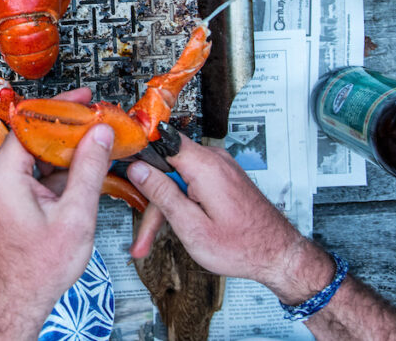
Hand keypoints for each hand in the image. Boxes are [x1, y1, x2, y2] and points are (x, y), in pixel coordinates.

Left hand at [0, 92, 111, 339]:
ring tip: (94, 148)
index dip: (61, 108)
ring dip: (62, 152)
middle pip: (32, 137)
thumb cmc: (36, 270)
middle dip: (66, 130)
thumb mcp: (75, 216)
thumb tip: (99, 135)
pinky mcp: (2, 199)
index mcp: (2, 175)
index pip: (31, 123)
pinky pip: (28, 173)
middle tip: (96, 123)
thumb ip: (89, 169)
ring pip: (32, 156)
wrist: (16, 302)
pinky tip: (79, 174)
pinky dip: (53, 171)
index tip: (83, 99)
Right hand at [126, 136, 334, 304]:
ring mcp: (219, 167)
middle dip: (151, 199)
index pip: (160, 140)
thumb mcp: (192, 227)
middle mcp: (213, 160)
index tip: (117, 160)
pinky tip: (176, 224)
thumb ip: (162, 194)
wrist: (278, 255)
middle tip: (141, 235)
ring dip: (164, 206)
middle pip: (165, 166)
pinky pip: (190, 181)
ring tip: (152, 240)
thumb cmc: (242, 247)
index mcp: (204, 166)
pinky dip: (180, 202)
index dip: (137, 151)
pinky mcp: (222, 176)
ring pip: (176, 177)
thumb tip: (138, 169)